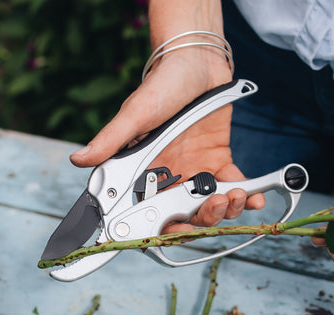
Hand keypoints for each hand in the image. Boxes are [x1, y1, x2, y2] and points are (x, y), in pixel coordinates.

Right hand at [69, 34, 264, 232]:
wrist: (197, 62)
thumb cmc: (162, 85)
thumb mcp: (136, 113)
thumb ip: (111, 140)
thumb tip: (78, 160)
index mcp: (144, 172)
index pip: (145, 211)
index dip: (156, 229)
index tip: (169, 234)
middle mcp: (169, 177)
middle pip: (182, 216)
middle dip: (200, 221)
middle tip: (214, 206)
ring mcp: (195, 171)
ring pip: (208, 206)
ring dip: (225, 210)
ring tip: (235, 196)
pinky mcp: (218, 160)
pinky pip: (232, 184)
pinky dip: (246, 196)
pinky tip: (255, 198)